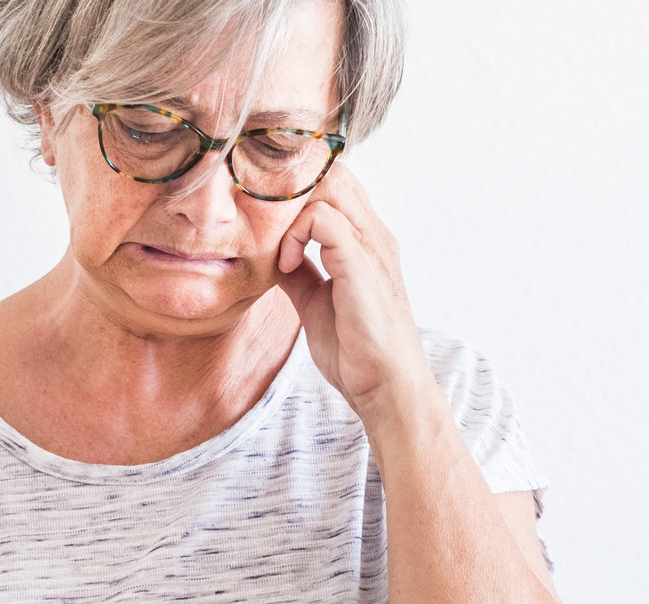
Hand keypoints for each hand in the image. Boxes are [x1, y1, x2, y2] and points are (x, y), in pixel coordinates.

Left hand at [276, 162, 430, 415]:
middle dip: (290, 189)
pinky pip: (323, 219)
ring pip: (329, 185)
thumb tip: (269, 255)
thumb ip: (298, 272)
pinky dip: (295, 234)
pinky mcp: (362, 264)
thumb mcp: (315, 302)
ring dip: (290, 210)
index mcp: (365, 240)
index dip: (296, 189)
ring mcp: (371, 245)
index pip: (334, 182)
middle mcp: (373, 234)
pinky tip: (286, 265)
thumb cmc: (356, 351)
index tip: (264, 221)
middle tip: (263, 225)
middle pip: (332, 171)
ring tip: (276, 250)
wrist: (385, 386)